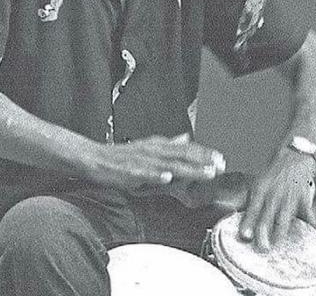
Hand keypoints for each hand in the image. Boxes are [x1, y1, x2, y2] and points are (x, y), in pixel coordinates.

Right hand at [90, 134, 225, 195]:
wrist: (93, 157)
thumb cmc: (121, 156)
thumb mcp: (148, 148)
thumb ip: (168, 145)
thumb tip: (186, 138)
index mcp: (158, 145)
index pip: (186, 148)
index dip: (204, 153)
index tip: (222, 159)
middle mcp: (152, 150)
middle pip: (182, 154)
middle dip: (203, 160)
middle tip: (221, 165)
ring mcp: (141, 160)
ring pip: (169, 164)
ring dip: (189, 168)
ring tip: (206, 172)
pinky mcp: (128, 170)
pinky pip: (144, 173)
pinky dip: (156, 174)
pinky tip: (167, 177)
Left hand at [239, 149, 315, 251]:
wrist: (293, 156)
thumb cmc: (274, 170)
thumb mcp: (258, 180)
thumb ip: (249, 197)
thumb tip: (235, 210)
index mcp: (261, 188)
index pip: (253, 208)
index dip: (248, 222)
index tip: (245, 235)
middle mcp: (274, 193)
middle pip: (268, 215)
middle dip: (263, 232)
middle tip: (261, 246)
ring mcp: (289, 196)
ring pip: (284, 217)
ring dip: (280, 232)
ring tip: (277, 244)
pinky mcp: (304, 197)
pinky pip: (307, 212)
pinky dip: (310, 223)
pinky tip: (309, 232)